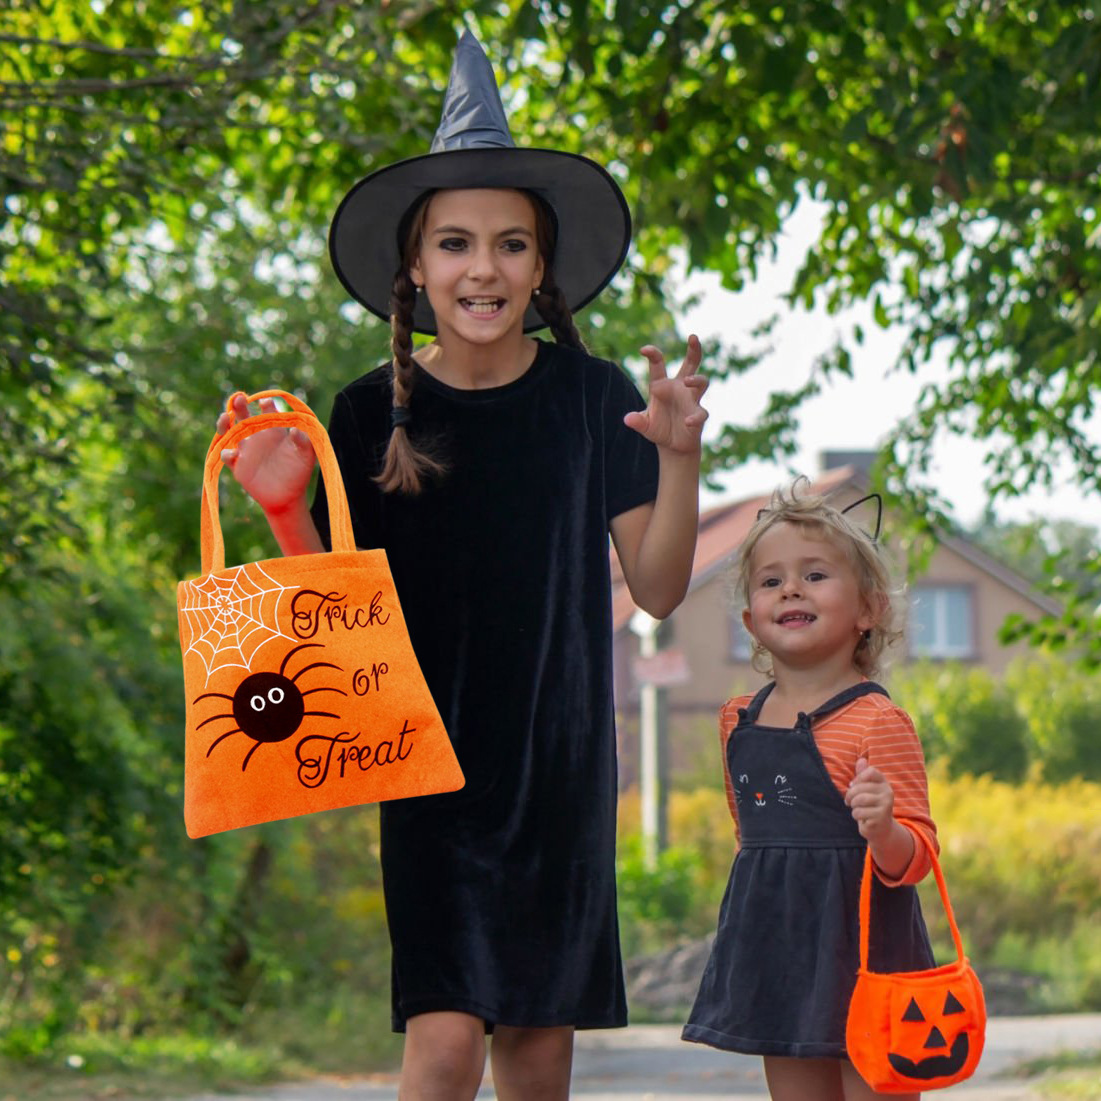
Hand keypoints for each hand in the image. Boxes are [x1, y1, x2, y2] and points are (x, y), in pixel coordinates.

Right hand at [216, 393, 315, 515]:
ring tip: (225, 417)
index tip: (265, 402)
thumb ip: (303, 442)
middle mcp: (257, 437)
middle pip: (244, 416)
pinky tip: (232, 453)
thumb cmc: (299, 473)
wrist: (289, 497)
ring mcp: (246, 451)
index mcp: (274, 431)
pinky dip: (226, 453)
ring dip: (224, 424)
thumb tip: (297, 430)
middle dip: (239, 406)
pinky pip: (227, 457)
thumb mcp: (307, 456)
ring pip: (229, 432)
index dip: (266, 405)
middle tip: (239, 398)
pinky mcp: (239, 466)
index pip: (267, 412)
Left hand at [623, 334, 708, 452]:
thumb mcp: (645, 425)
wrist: (672, 445)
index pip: (658, 365)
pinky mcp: (698, 415)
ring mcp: (691, 400)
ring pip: (701, 382)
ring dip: (696, 380)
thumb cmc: (658, 428)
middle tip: (693, 336)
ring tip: (687, 381)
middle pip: (691, 364)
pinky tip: (687, 422)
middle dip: (694, 350)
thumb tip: (628, 419)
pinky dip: (695, 417)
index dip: (652, 354)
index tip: (644, 350)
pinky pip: (700, 413)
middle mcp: (679, 388)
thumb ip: (637, 421)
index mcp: (662, 385)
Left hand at [844, 757, 895, 843]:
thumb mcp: (867, 789)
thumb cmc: (870, 805)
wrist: (881, 829)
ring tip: (856, 809)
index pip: (871, 771)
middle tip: (849, 801)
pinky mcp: (881, 817)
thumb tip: (861, 760)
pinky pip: (859, 812)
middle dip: (850, 795)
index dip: (858, 778)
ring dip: (853, 806)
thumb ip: (863, 774)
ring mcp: (886, 805)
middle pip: (860, 787)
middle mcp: (888, 792)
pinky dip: (856, 815)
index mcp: (884, 783)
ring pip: (859, 800)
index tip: (853, 785)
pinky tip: (862, 818)